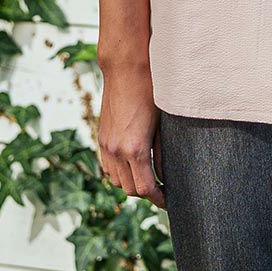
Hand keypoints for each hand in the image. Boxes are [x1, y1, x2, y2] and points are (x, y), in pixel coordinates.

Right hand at [96, 65, 165, 208]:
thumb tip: (166, 176)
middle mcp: (116, 151)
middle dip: (147, 193)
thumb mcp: (164, 125)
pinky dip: (120, 172)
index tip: (170, 200)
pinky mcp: (101, 137)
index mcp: (135, 149)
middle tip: (163, 190)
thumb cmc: (152, 92)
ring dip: (132, 183)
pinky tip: (133, 165)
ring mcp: (106, 144)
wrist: (126, 69)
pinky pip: (107, 166)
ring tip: (149, 178)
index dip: (159, 199)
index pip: (145, 189)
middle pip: (130, 189)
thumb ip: (164, 154)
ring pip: (116, 180)